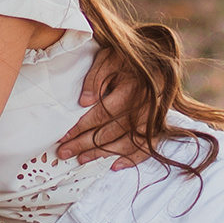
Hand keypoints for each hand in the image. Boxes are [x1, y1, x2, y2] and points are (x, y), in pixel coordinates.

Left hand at [58, 44, 149, 168]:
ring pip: (126, 143)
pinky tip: (115, 165)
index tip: (64, 135)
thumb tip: (84, 101)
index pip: (101, 114)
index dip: (81, 127)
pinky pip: (147, 147)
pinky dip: (132, 159)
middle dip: (84, 144)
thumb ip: (96, 77)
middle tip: (65, 152)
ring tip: (82, 159)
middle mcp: (144, 107)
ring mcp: (153, 118)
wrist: (159, 57)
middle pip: (110, 132)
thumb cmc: (130, 57)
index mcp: (131, 89)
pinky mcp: (159, 124)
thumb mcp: (110, 58)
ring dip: (102, 154)